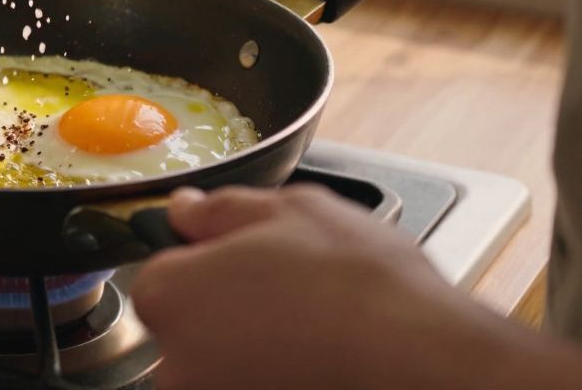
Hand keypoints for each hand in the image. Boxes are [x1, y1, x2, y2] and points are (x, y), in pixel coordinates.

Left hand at [130, 185, 517, 389]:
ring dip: (253, 352)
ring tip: (314, 334)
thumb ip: (222, 210)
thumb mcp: (291, 210)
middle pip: (187, 328)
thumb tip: (186, 209)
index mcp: (168, 295)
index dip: (206, 264)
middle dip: (228, 312)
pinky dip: (276, 377)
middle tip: (290, 297)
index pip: (160, 276)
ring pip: (222, 366)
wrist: (422, 364)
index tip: (246, 263)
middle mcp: (174, 363)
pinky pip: (254, 384)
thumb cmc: (359, 287)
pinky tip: (318, 365)